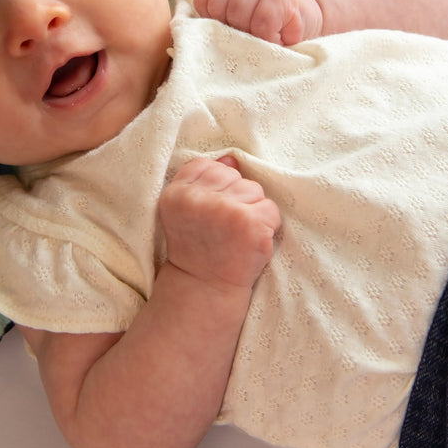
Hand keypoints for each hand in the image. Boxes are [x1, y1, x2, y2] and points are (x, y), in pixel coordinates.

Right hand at [159, 156, 279, 291]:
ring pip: (254, 190)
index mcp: (176, 193)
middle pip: (234, 176)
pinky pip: (271, 209)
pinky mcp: (250, 223)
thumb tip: (231, 159)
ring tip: (236, 236)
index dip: (216, 190)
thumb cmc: (199, 247)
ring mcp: (224, 210)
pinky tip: (250, 243)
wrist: (205, 289)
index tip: (210, 215)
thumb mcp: (187, 210)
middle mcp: (196, 199)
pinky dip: (268, 226)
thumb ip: (204, 180)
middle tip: (224, 229)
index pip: (209, 167)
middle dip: (236, 198)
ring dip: (253, 212)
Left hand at [193, 0, 323, 44]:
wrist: (312, 15)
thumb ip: (219, 15)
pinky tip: (278, 33)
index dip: (215, 21)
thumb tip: (198, 31)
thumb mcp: (240, 14)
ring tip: (267, 32)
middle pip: (220, 10)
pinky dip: (268, 37)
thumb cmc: (271, 22)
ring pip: (238, 17)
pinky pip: (262, 25)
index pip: (204, 0)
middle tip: (255, 31)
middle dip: (235, 29)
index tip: (234, 25)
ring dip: (253, 35)